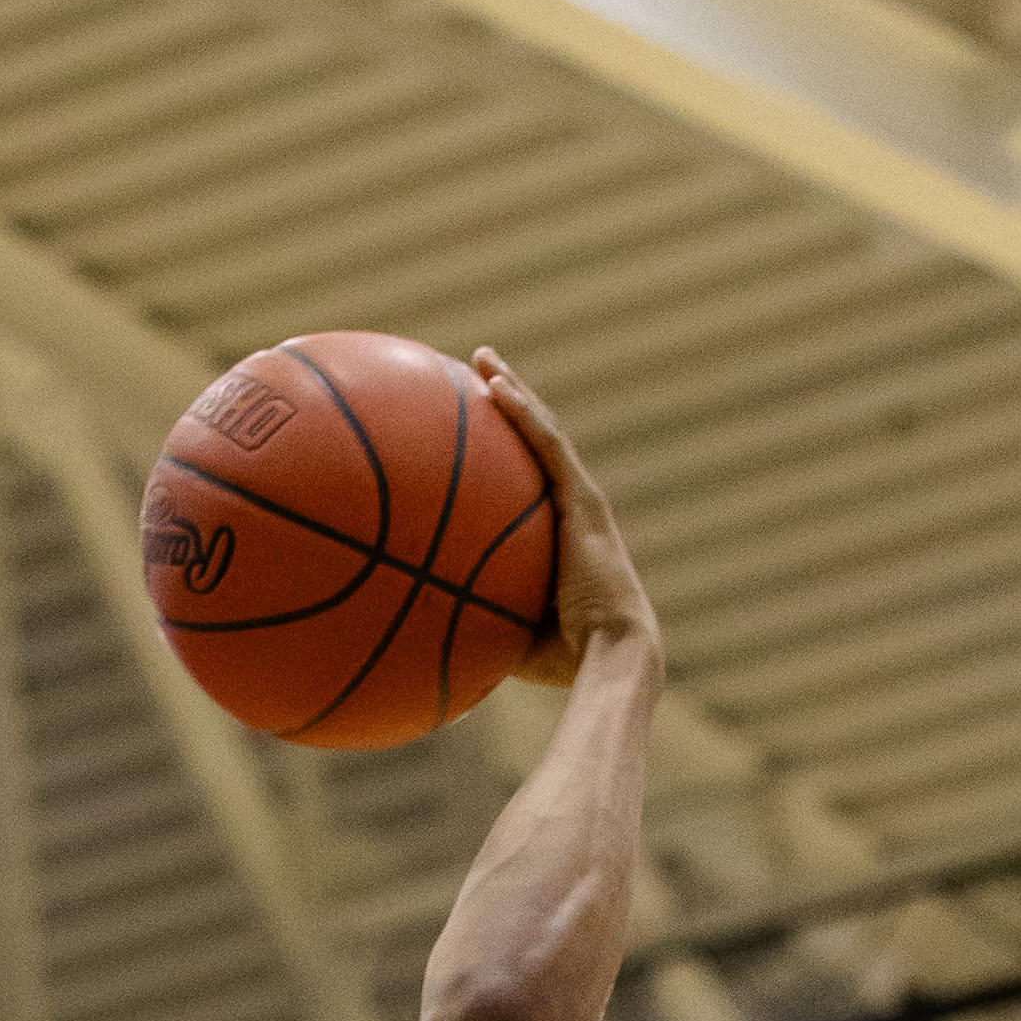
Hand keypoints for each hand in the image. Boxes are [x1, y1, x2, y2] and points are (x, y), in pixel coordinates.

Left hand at [478, 354, 657, 683]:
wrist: (611, 657)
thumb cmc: (561, 661)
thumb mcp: (501, 634)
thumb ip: (466, 619)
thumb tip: (410, 628)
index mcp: (558, 535)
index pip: (525, 482)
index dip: (502, 450)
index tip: (468, 429)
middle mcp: (573, 508)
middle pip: (535, 442)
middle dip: (506, 404)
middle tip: (474, 374)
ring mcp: (580, 500)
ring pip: (542, 430)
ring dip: (512, 390)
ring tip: (481, 358)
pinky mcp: (583, 500)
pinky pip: (547, 445)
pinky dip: (522, 411)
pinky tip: (494, 385)